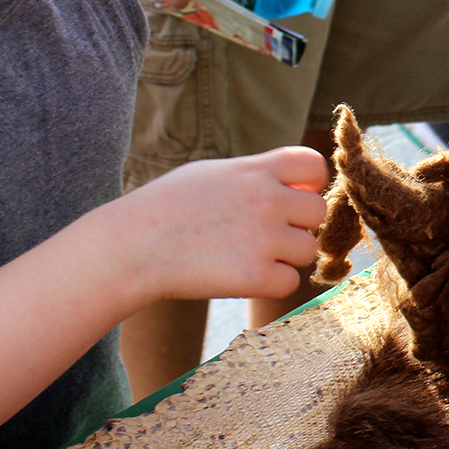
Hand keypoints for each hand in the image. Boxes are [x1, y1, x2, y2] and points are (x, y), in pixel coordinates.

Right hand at [116, 147, 329, 301]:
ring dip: (284, 257)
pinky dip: (269, 283)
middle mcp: (267, 199)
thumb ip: (256, 176)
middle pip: (317, 212)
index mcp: (256, 170)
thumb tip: (296, 185)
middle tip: (263, 235)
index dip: (309, 184)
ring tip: (244, 254)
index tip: (291, 197)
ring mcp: (264, 238)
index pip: (313, 165)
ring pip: (307, 250)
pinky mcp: (257, 275)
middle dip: (297, 225)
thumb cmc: (166, 208)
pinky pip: (289, 282)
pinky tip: (237, 275)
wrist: (131, 247)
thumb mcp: (212, 174)